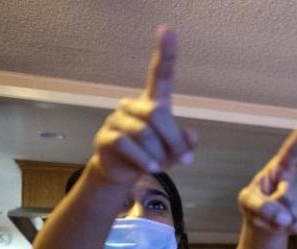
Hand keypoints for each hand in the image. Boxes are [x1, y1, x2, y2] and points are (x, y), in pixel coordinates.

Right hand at [89, 26, 196, 185]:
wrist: (122, 172)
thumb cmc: (152, 154)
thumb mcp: (174, 151)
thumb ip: (185, 142)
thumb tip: (190, 137)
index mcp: (153, 101)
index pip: (160, 74)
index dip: (165, 52)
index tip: (167, 29)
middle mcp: (133, 105)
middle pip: (158, 114)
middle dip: (174, 139)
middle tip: (184, 159)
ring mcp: (117, 119)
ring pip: (145, 133)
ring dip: (159, 153)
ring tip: (161, 165)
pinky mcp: (106, 136)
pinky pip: (129, 145)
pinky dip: (145, 159)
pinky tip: (151, 167)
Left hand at [239, 115, 296, 235]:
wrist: (265, 229)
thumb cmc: (253, 209)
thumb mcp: (248, 204)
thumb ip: (262, 207)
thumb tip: (286, 219)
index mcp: (278, 168)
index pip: (292, 150)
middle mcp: (296, 176)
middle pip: (292, 192)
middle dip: (278, 208)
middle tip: (267, 213)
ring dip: (285, 220)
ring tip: (274, 220)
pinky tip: (290, 227)